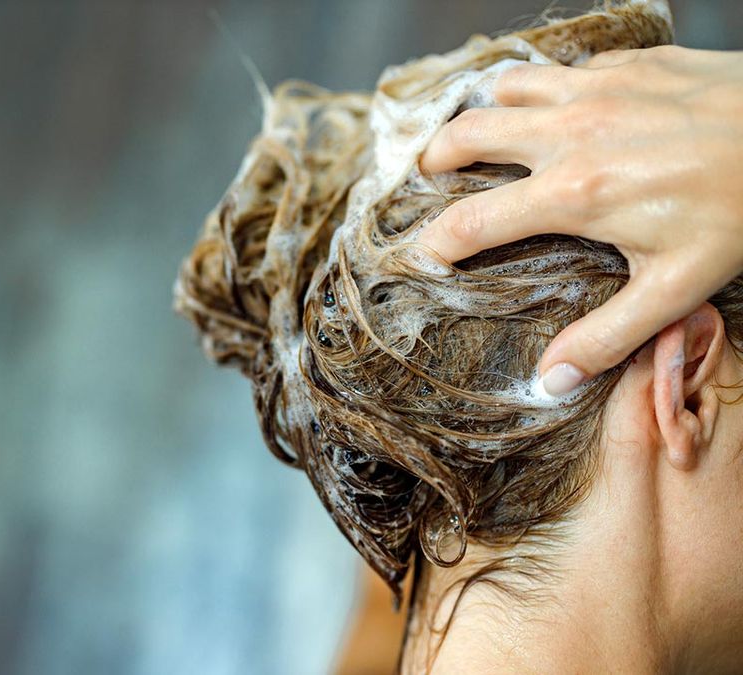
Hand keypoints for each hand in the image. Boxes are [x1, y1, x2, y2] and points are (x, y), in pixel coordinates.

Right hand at [416, 45, 742, 395]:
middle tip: (430, 179)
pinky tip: (557, 112)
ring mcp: (596, 88)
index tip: (425, 255)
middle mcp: (570, 132)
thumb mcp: (678, 287)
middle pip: (465, 135)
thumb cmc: (740, 209)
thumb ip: (607, 335)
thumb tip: (551, 380)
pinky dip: (540, 90)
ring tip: (481, 138)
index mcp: (573, 193)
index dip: (435, 242)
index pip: (471, 220)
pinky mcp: (626, 63)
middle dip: (434, 160)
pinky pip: (559, 69)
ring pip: (502, 88)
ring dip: (482, 114)